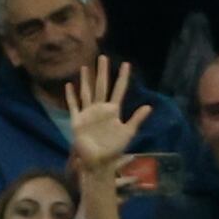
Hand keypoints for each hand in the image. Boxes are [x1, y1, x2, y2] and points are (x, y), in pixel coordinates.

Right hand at [65, 56, 152, 174]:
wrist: (98, 162)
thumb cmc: (114, 149)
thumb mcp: (128, 133)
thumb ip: (137, 119)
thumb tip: (149, 106)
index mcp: (113, 111)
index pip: (119, 90)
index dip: (123, 77)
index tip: (126, 64)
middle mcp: (100, 109)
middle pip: (102, 86)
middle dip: (102, 72)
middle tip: (102, 57)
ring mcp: (88, 114)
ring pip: (87, 92)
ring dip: (86, 80)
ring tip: (86, 67)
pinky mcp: (78, 121)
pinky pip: (73, 106)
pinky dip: (70, 96)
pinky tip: (69, 85)